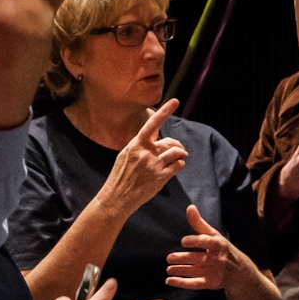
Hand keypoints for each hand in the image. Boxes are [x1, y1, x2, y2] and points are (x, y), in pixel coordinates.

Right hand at [96, 99, 187, 217]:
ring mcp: (153, 165)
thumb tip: (152, 134)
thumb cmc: (120, 177)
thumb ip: (139, 145)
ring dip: (182, 154)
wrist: (116, 198)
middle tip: (181, 149)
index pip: (152, 123)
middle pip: (169, 142)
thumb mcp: (125, 155)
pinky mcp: (160, 178)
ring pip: (176, 153)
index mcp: (135, 144)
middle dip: (177, 145)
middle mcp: (145, 152)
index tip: (175, 101)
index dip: (164, 111)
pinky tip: (178, 166)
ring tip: (182, 157)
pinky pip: (177, 166)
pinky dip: (180, 164)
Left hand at [167, 205, 237, 290]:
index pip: (207, 242)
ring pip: (195, 272)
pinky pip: (195, 284)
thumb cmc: (223, 249)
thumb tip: (190, 207)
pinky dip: (182, 283)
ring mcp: (215, 272)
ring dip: (180, 270)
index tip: (183, 241)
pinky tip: (169, 280)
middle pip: (198, 259)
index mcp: (218, 245)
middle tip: (169, 258)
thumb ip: (199, 223)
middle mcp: (218, 259)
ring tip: (168, 269)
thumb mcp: (214, 235)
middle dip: (183, 259)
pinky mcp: (211, 284)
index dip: (195, 241)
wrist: (240, 272)